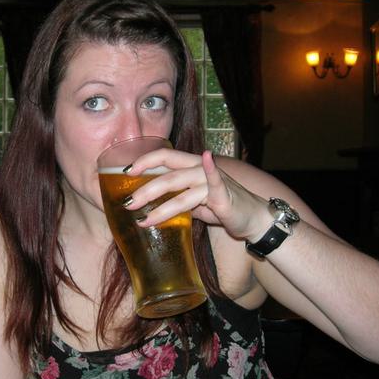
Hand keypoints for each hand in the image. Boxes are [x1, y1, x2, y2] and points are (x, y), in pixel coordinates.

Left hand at [123, 149, 270, 241]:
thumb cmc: (222, 208)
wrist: (252, 219)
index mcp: (191, 167)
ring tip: (144, 221)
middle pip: (167, 175)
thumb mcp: (194, 202)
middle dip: (145, 190)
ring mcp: (212, 180)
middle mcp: (199, 169)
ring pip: (180, 190)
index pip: (164, 157)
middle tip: (128, 204)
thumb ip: (176, 198)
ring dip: (160, 207)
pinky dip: (210, 169)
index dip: (145, 161)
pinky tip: (206, 159)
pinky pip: (215, 180)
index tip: (126, 172)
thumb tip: (150, 205)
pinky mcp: (223, 194)